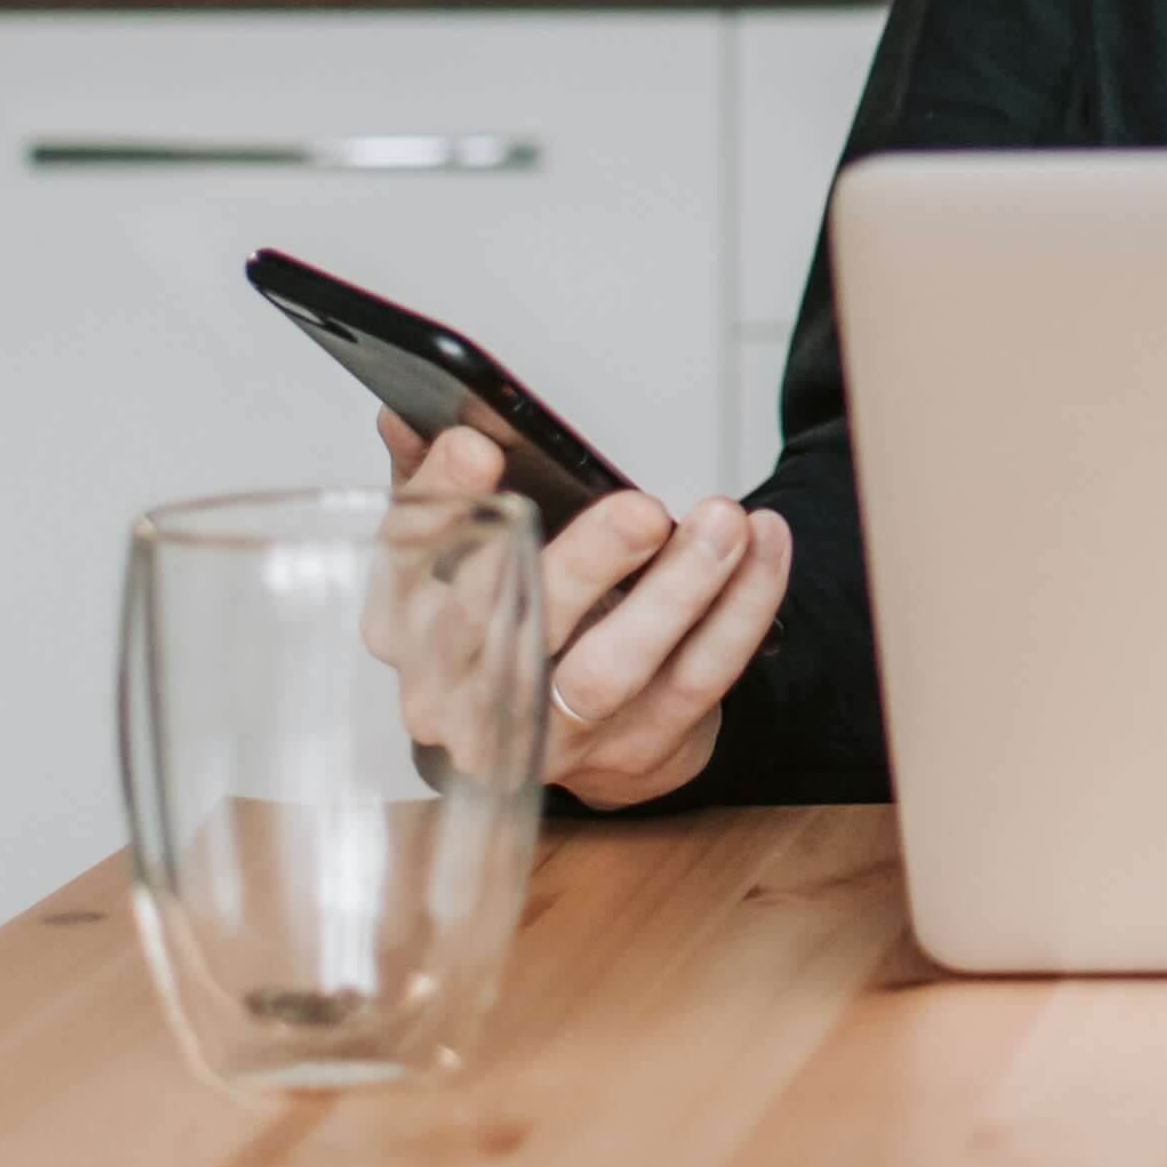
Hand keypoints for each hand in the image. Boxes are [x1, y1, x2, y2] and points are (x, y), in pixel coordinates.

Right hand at [377, 414, 789, 812]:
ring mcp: (548, 737)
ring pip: (612, 670)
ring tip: (723, 522)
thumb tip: (406, 413)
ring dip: (677, 591)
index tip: (478, 446)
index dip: (439, 503)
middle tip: (640, 508)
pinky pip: (696, 679)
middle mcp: (462, 698)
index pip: (403, 563)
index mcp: (408, 627)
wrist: (557, 732)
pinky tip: (762, 547)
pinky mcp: (634, 753)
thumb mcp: (460, 546)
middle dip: (581, 563)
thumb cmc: (505, 616)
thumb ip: (437, 479)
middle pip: (511, 629)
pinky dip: (738, 610)